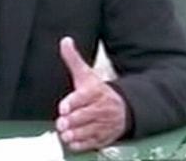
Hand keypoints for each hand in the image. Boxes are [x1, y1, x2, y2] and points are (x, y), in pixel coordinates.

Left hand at [55, 37, 126, 151]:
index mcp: (96, 92)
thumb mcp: (87, 74)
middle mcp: (101, 108)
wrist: (123, 108)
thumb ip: (73, 60)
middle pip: (86, 115)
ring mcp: (103, 124)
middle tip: (61, 122)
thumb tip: (65, 41)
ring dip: (76, 133)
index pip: (84, 96)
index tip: (63, 107)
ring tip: (65, 134)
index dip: (73, 102)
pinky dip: (82, 144)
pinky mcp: (104, 137)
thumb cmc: (99, 92)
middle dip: (73, 120)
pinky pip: (93, 142)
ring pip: (89, 130)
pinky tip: (73, 142)